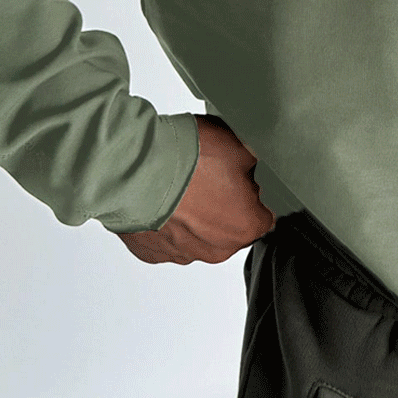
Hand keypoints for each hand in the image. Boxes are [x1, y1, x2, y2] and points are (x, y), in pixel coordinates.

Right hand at [114, 114, 274, 264]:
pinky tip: (160, 196)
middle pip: (230, 226)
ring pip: (196, 234)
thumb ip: (256, 161)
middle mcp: (217, 248)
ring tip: (180, 183)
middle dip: (223, 204)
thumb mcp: (240, 144)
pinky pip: (166, 237)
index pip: (264, 214)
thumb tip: (256, 162)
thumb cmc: (186, 158)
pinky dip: (165, 220)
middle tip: (207, 175)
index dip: (253, 191)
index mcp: (246, 226)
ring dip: (192, 214)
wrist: (133, 167)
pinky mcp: (152, 252)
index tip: (240, 177)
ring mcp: (182, 253)